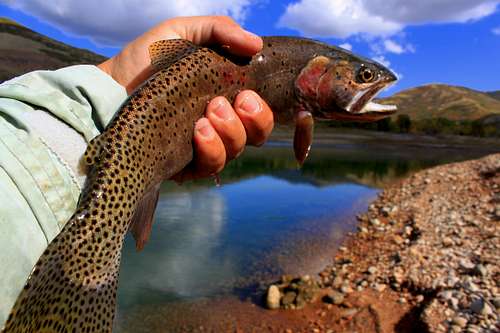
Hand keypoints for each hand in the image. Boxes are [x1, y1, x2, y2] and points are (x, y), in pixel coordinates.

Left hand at [97, 16, 273, 180]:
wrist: (108, 89)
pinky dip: (211, 150)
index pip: (258, 113)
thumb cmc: (145, 61)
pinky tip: (197, 131)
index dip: (261, 110)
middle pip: (255, 136)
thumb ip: (219, 31)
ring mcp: (203, 147)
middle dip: (252, 121)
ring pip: (236, 151)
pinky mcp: (186, 166)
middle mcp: (219, 125)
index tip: (246, 94)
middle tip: (223, 103)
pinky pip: (211, 167)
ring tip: (205, 116)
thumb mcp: (181, 34)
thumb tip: (257, 45)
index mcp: (224, 97)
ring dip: (229, 133)